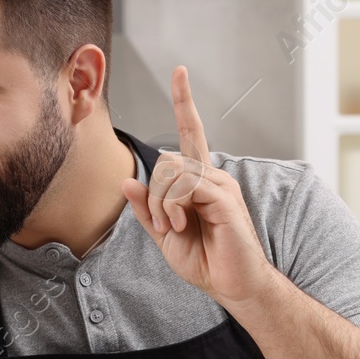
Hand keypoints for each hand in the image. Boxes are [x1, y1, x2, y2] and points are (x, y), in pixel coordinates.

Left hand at [121, 66, 277, 310]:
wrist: (232, 286)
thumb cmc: (205, 261)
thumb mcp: (165, 235)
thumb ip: (147, 208)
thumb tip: (126, 181)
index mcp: (199, 182)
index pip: (191, 133)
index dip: (185, 103)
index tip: (180, 72)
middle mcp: (213, 177)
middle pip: (168, 160)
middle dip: (154, 195)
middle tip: (163, 225)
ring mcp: (221, 186)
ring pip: (174, 172)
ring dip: (162, 204)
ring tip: (174, 228)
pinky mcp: (225, 198)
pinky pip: (186, 186)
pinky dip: (174, 207)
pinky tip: (182, 226)